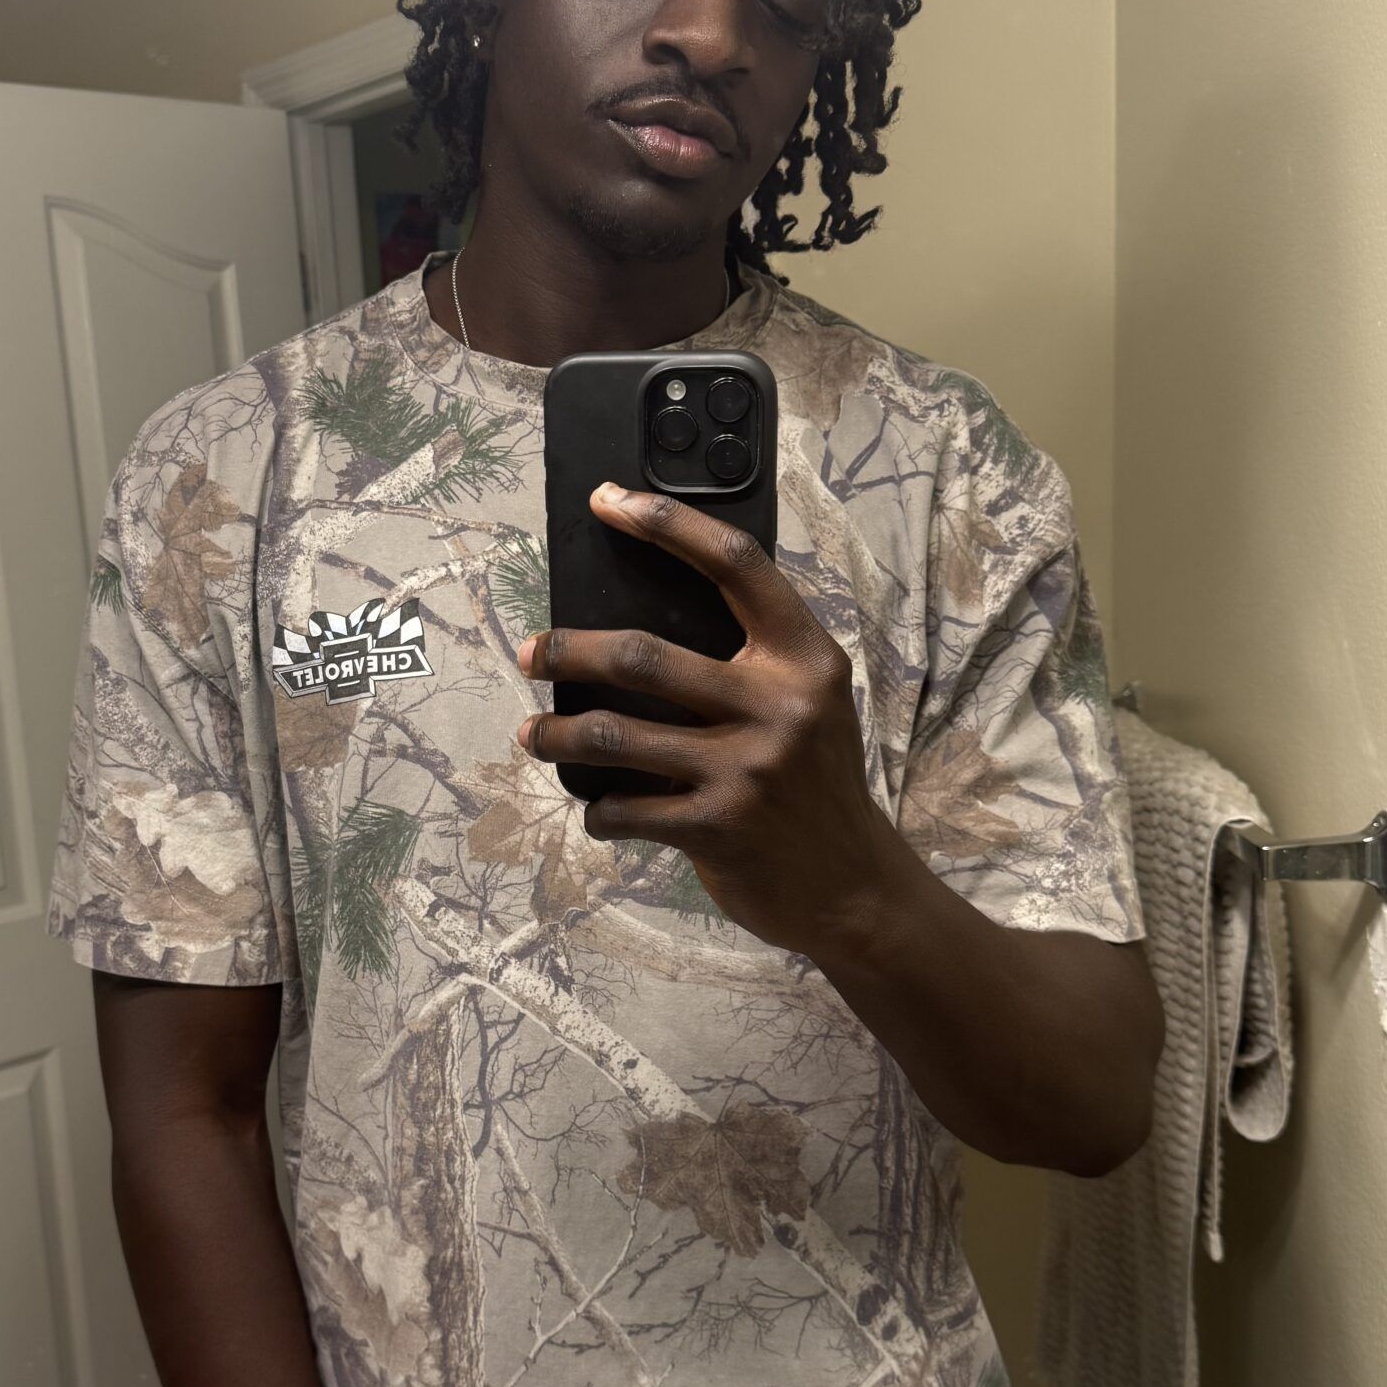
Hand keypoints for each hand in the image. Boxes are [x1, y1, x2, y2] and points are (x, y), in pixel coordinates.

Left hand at [513, 480, 889, 952]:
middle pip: (641, 655)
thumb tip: (640, 616)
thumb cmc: (816, 782)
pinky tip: (597, 809)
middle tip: (531, 652)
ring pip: (614, 735)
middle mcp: (779, 704)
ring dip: (556, 736)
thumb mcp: (809, 703)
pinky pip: (623, 810)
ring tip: (532, 736)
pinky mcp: (717, 827)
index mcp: (805, 657)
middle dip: (567, 651)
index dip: (665, 523)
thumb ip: (754, 659)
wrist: (855, 887)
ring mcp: (746, 768)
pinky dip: (597, 811)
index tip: (606, 499)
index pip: (734, 564)